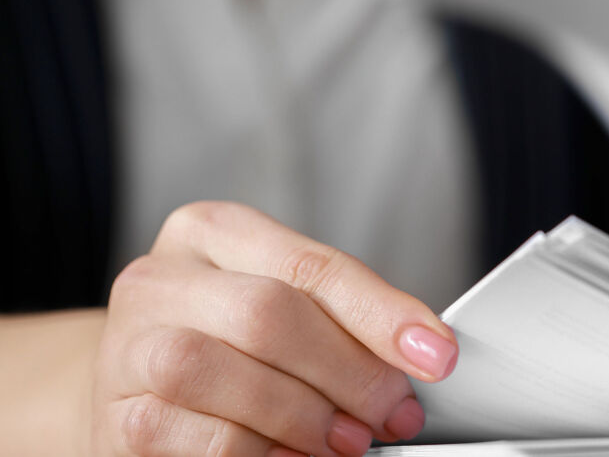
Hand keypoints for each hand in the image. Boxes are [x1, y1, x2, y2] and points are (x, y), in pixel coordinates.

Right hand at [88, 201, 457, 455]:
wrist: (135, 385)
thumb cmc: (231, 340)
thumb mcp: (285, 306)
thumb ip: (341, 319)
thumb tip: (421, 355)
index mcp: (212, 232)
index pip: (311, 266)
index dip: (381, 314)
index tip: (435, 355)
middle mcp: (159, 279)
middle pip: (266, 313)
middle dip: (348, 372)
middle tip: (396, 414)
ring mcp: (128, 346)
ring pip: (216, 370)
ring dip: (302, 415)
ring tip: (350, 441)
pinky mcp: (116, 417)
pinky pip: (195, 435)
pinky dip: (257, 452)